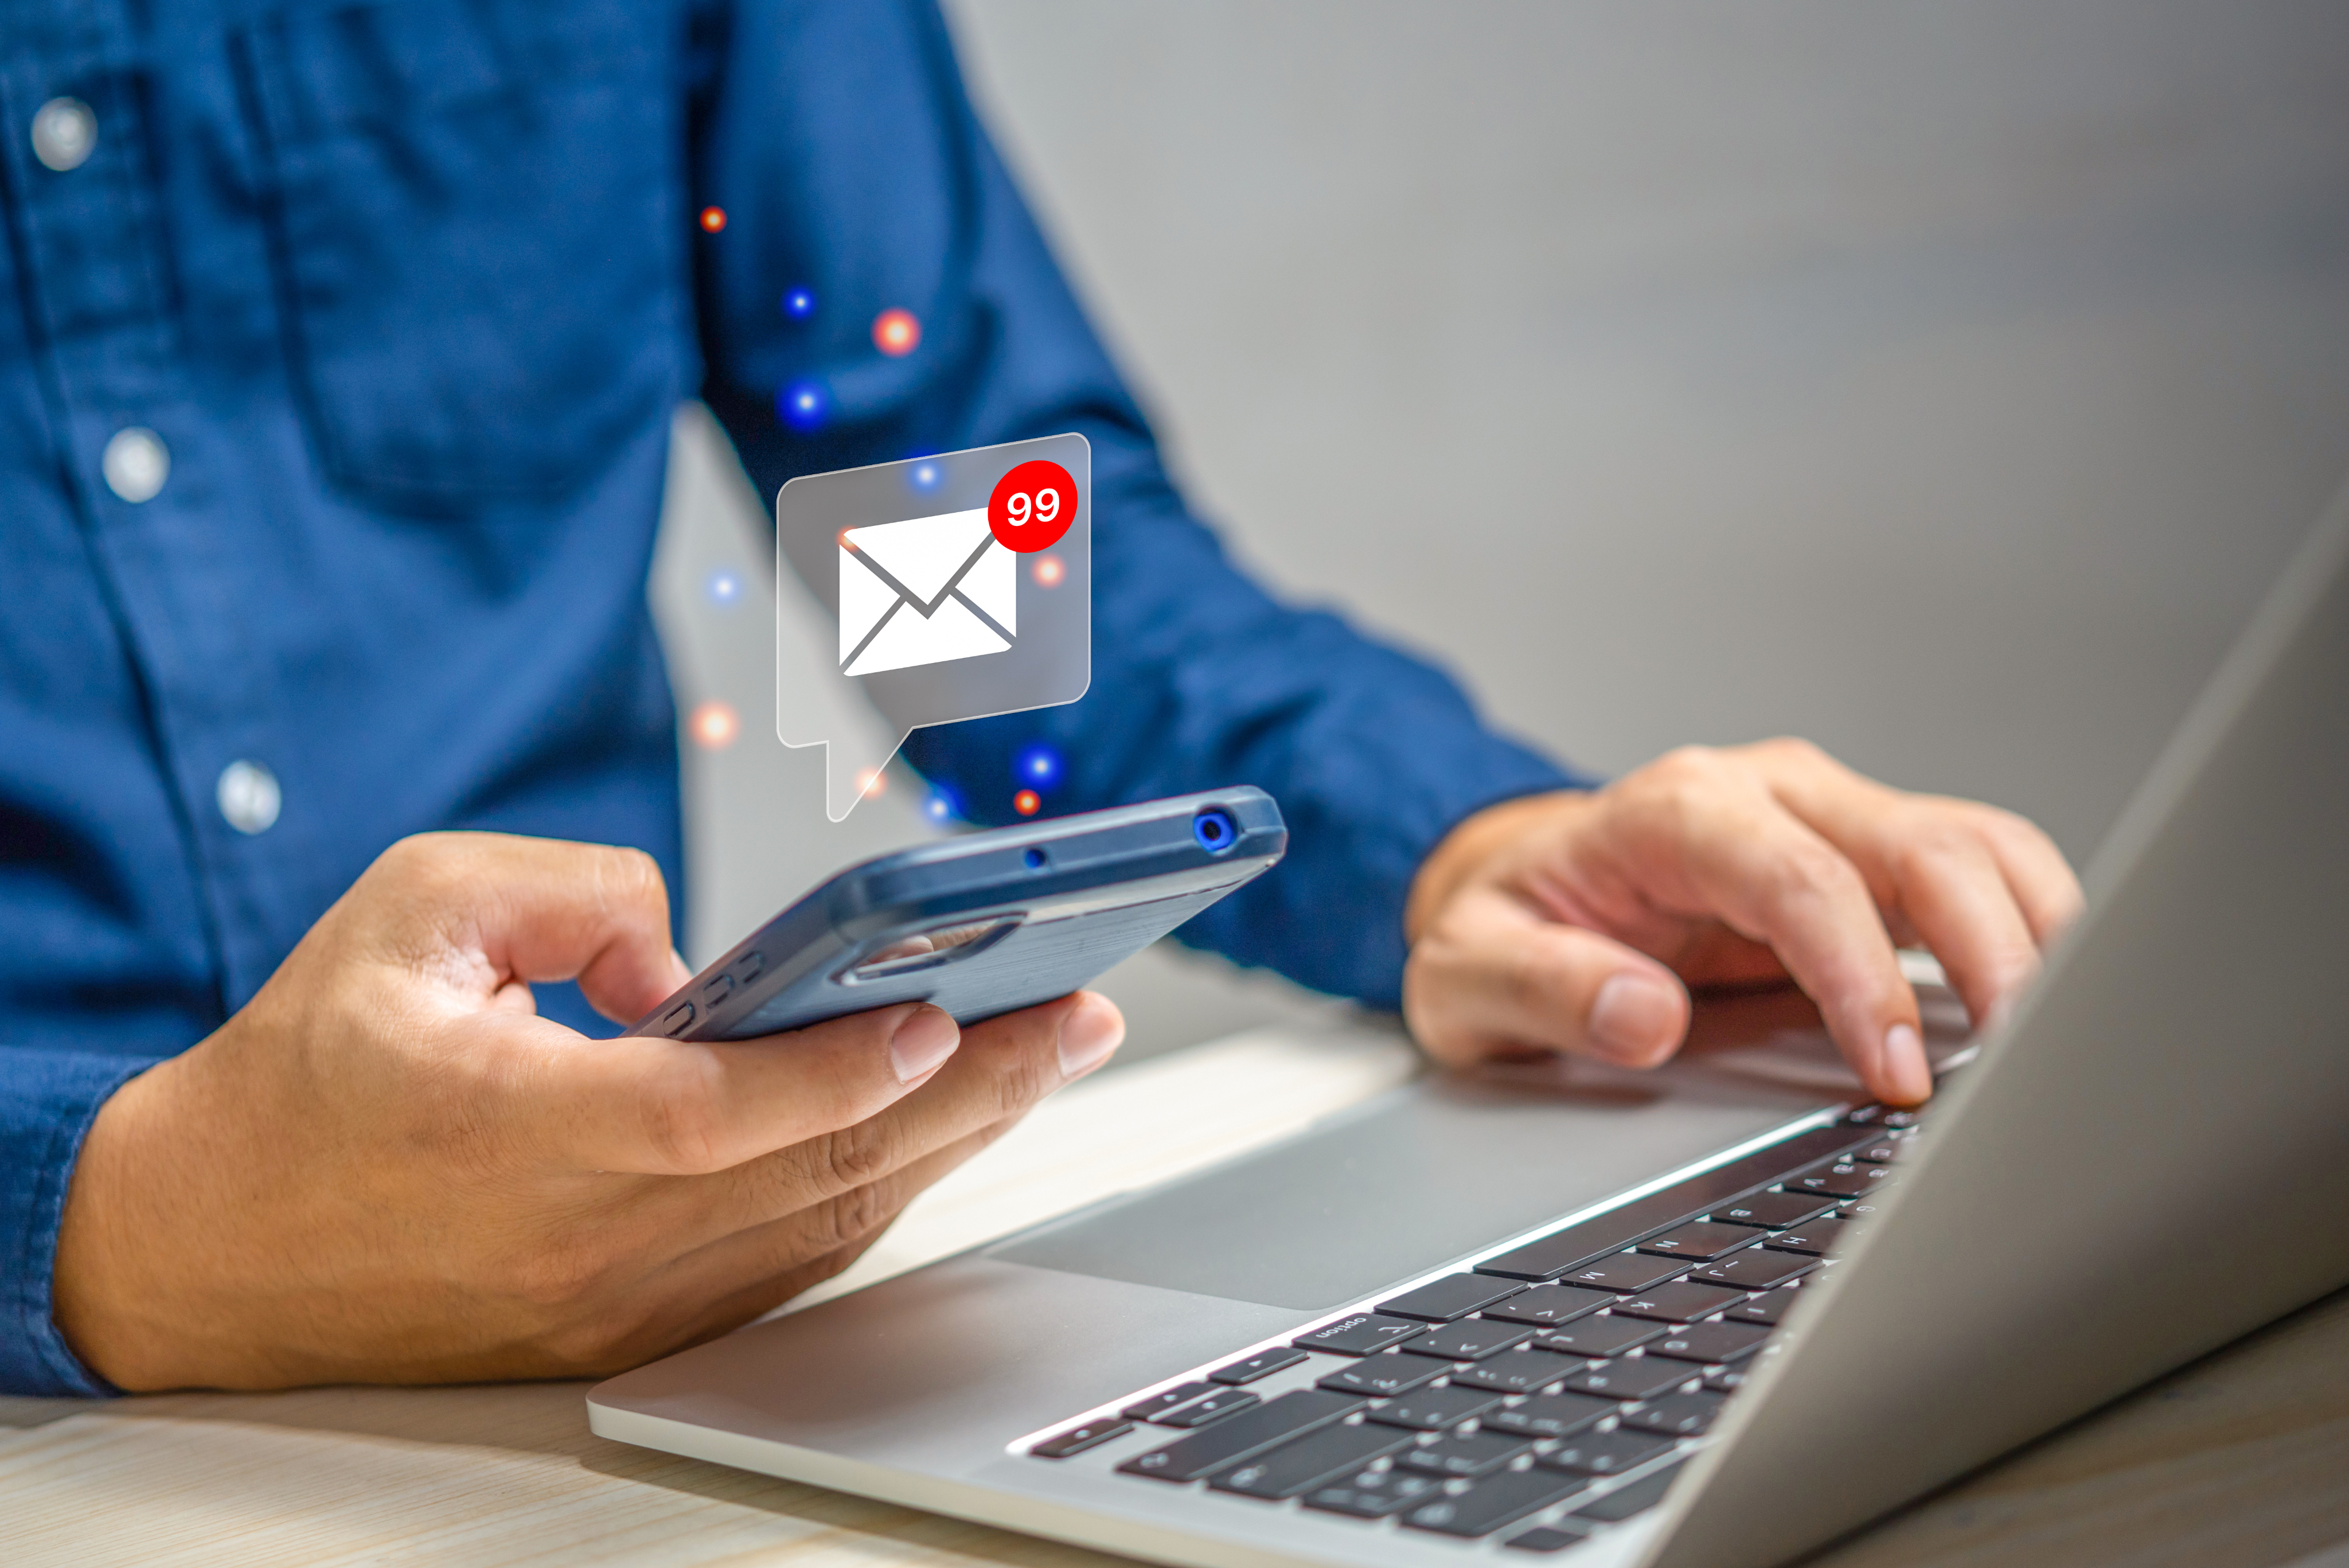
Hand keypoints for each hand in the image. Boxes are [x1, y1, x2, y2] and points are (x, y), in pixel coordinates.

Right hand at [52, 832, 1123, 1389]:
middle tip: (1082, 1010)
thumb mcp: (410, 912)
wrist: (212, 1245)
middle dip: (976, 1086)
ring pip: (827, 1221)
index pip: (715, 1116)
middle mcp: (584, 1239)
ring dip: (955, 1135)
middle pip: (817, 1171)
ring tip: (1054, 1048)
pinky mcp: (635, 1324)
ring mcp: (619, 1300)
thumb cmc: (310, 1067)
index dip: (841, 1068)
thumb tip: (694, 950)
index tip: (947, 1011)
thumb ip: (568, 889)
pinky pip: (794, 1257)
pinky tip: (952, 1120)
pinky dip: (885, 1182)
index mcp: (517, 1133)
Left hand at [1403, 740, 2081, 1103]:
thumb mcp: (1469, 974)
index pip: (1800, 880)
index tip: (1898, 1073)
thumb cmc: (1502, 927)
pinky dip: (2030, 934)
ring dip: (2037, 936)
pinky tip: (2048, 1010)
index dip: (1862, 976)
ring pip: (1975, 848)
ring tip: (2066, 1044)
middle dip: (1992, 951)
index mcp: (1673, 811)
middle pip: (1921, 846)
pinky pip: (1976, 876)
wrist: (1517, 887)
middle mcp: (1767, 795)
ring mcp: (1828, 817)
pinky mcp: (1867, 858)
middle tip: (2026, 1066)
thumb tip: (1641, 1016)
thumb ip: (1541, 990)